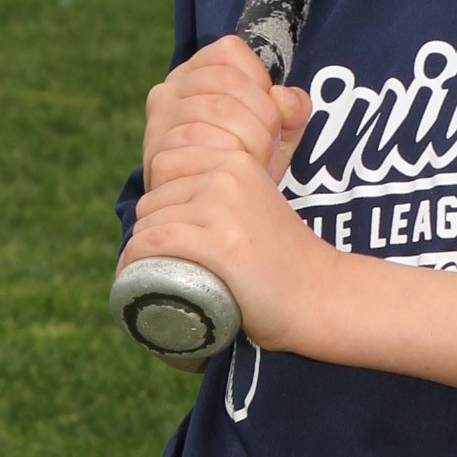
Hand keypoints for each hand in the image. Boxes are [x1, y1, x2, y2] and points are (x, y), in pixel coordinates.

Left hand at [121, 141, 343, 352]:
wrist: (319, 296)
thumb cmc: (282, 261)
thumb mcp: (254, 204)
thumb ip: (223, 190)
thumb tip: (172, 197)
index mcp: (236, 161)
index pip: (165, 165)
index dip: (159, 204)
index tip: (169, 235)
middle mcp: (228, 175)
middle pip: (153, 198)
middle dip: (150, 232)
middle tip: (166, 265)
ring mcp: (223, 207)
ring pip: (150, 221)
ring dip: (142, 252)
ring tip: (156, 277)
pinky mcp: (220, 242)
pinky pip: (155, 242)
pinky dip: (136, 261)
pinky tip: (138, 278)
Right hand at [142, 36, 309, 192]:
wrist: (212, 216)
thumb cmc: (243, 164)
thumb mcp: (276, 132)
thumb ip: (292, 111)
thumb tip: (285, 99)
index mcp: (196, 72)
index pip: (230, 52)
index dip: (259, 82)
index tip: (269, 115)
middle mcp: (169, 90)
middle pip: (229, 83)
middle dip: (263, 118)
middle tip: (269, 148)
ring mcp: (159, 123)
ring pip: (218, 111)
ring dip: (251, 142)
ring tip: (256, 165)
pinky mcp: (157, 157)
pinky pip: (201, 147)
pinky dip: (229, 162)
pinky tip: (234, 177)